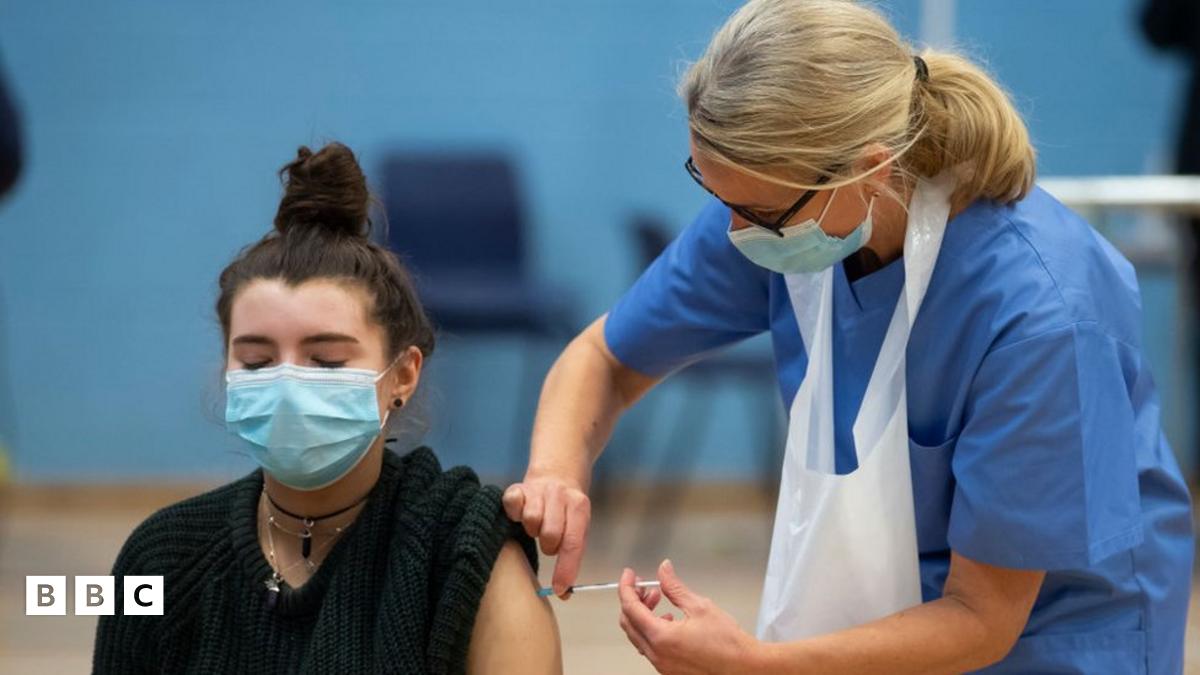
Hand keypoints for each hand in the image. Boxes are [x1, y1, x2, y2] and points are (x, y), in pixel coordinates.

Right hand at [502, 474, 590, 596]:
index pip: (573, 543)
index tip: (560, 591)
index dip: (565, 569)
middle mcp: (559, 494)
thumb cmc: (567, 510)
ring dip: (532, 529)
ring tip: (537, 524)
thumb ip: (572, 556)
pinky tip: (521, 514)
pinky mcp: (517, 488)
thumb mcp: (578, 526)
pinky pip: (512, 505)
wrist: (558, 474)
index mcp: (579, 506)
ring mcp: (538, 489)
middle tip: (549, 541)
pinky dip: (515, 514)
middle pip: (550, 534)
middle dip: (549, 546)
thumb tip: (563, 592)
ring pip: (531, 520)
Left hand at [618, 560, 760, 674]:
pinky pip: (650, 648)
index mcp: (661, 637)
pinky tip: (668, 620)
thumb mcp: (700, 606)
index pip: (630, 608)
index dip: (626, 587)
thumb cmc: (728, 644)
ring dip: (642, 615)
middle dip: (633, 600)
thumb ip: (675, 587)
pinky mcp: (669, 670)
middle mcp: (657, 654)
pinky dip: (651, 630)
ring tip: (658, 599)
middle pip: (629, 623)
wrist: (744, 668)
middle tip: (644, 586)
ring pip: (638, 636)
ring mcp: (662, 665)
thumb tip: (664, 571)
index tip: (629, 575)